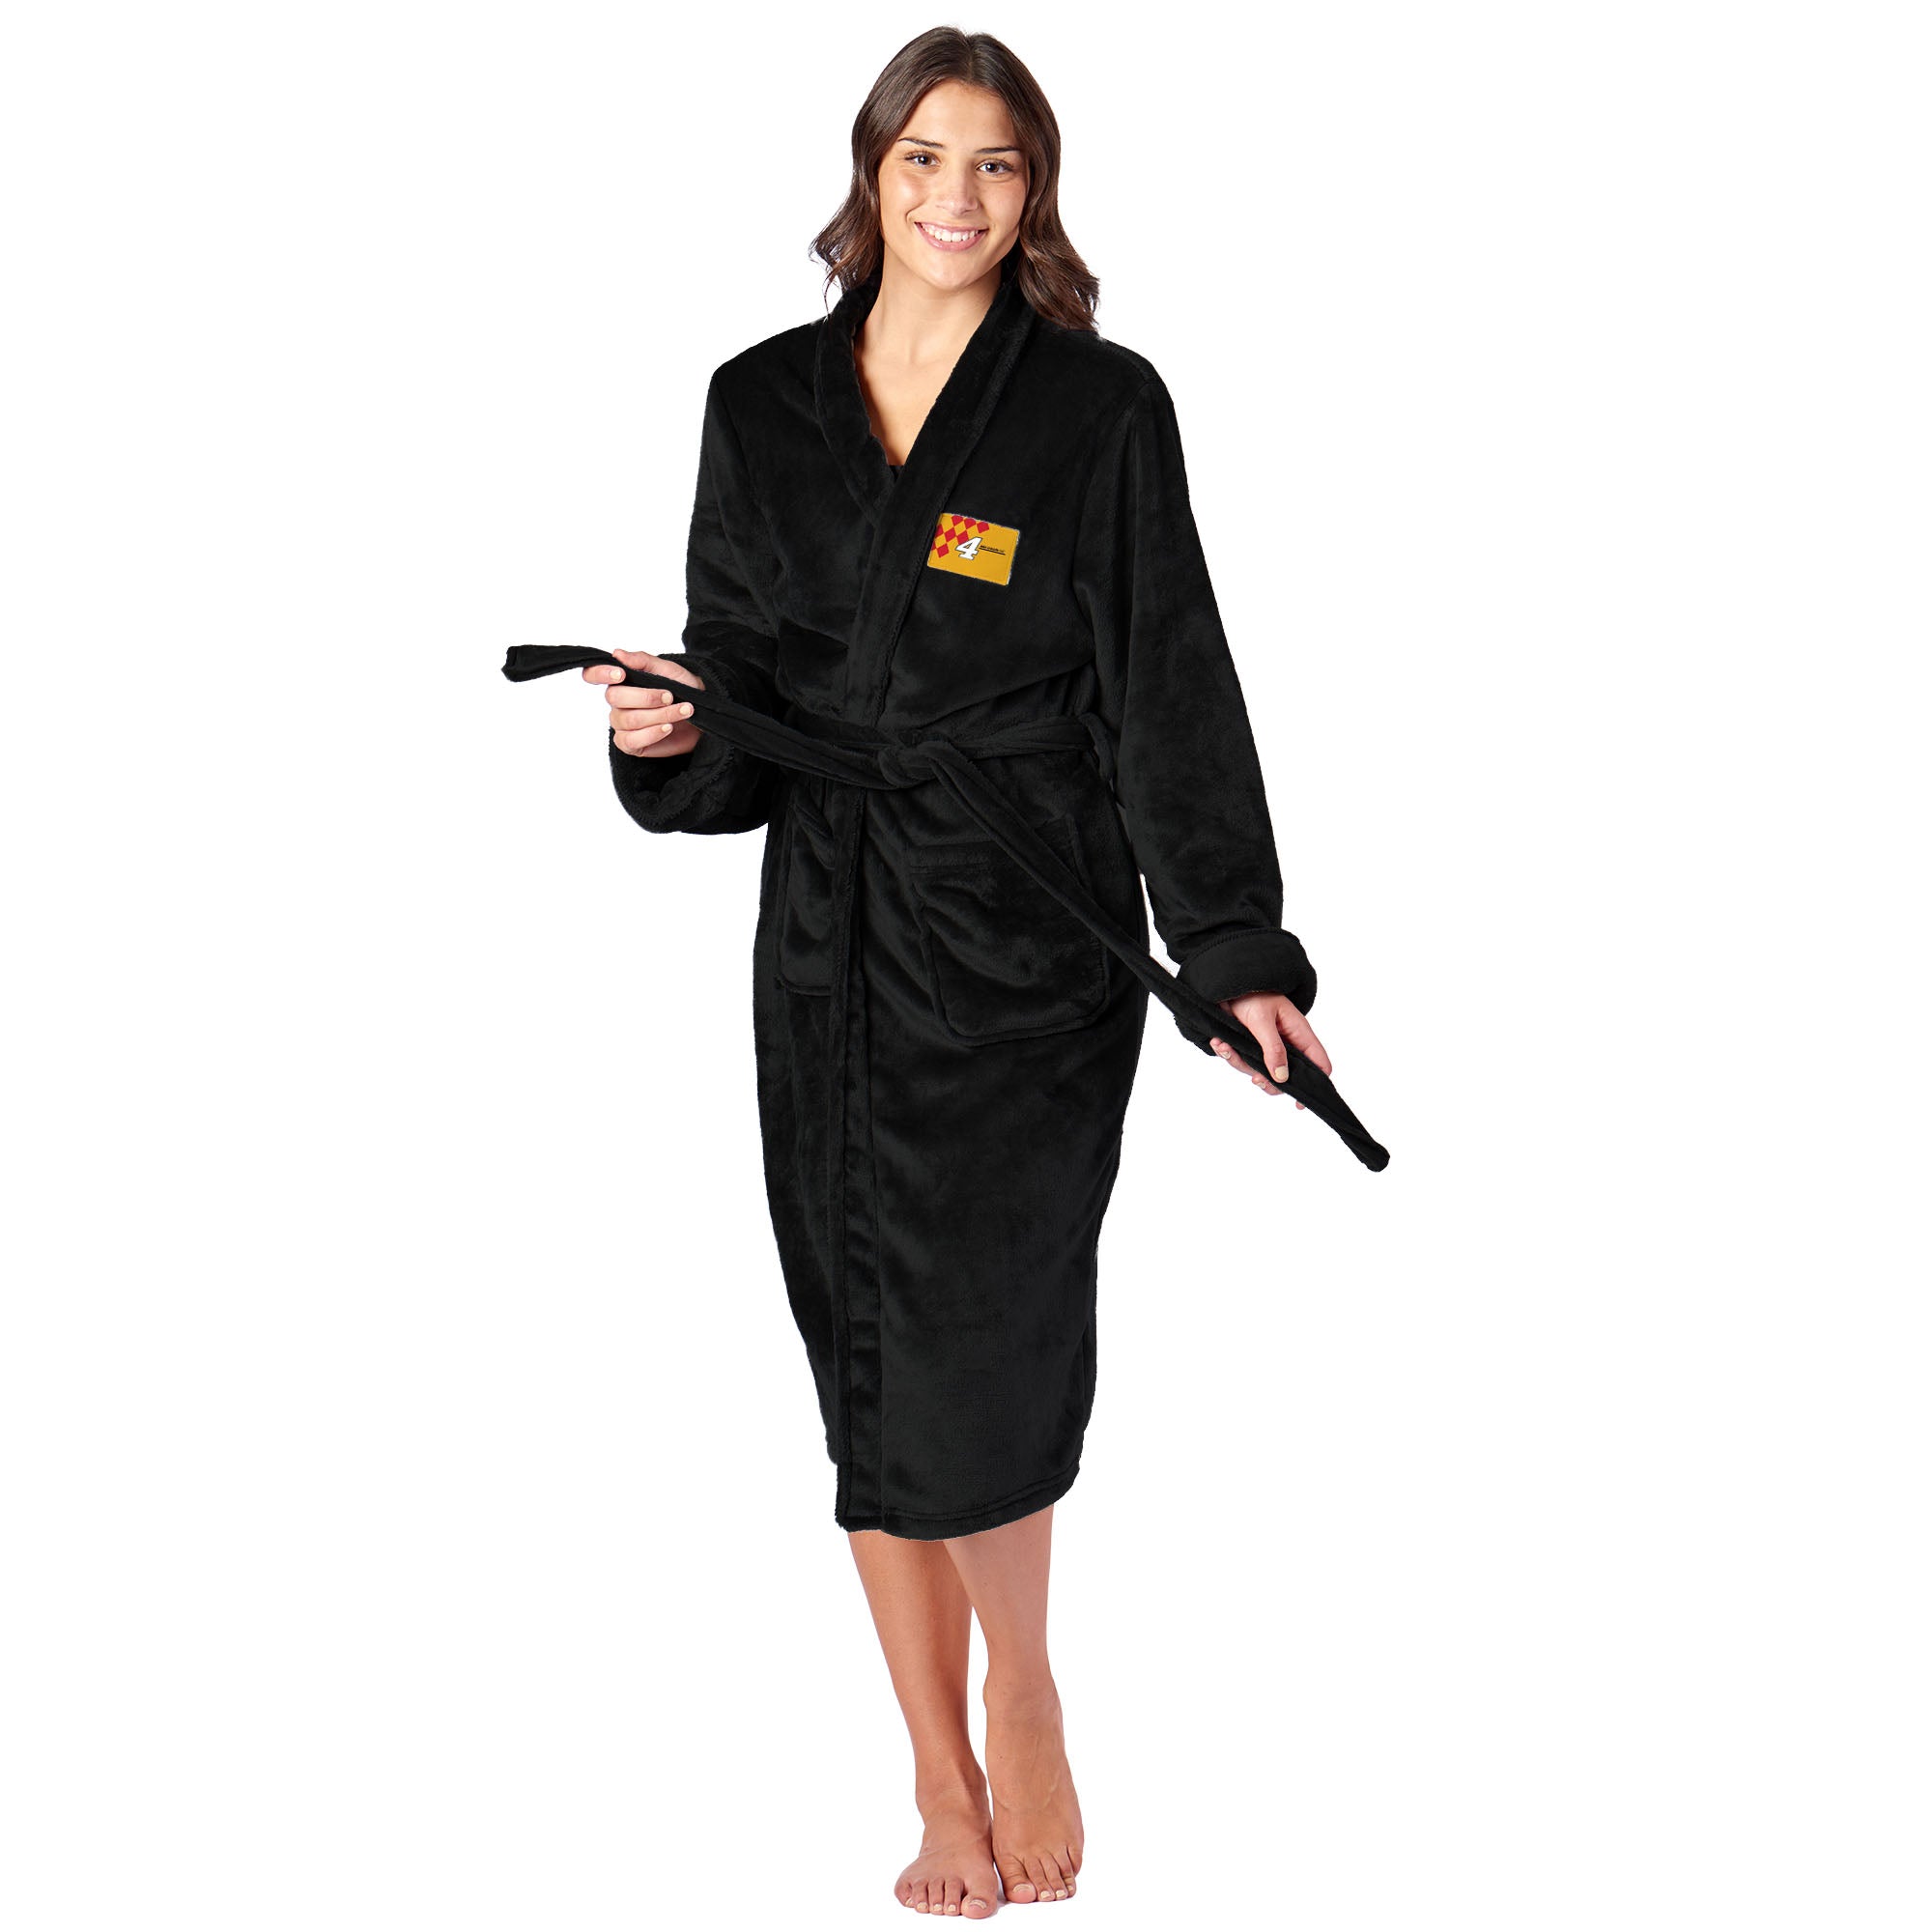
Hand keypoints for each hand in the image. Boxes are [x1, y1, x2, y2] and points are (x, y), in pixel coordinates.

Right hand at [583, 649, 705, 756]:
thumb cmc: (684, 689)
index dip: (600, 673)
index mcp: (621, 681)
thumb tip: (617, 653)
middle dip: (647, 697)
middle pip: (615, 697)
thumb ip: (643, 661)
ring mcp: (621, 724)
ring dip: (659, 715)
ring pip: (629, 719)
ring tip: (683, 710)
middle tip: (670, 696)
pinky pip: (631, 740)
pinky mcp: (631, 744)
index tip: (621, 674)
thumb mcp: (668, 669)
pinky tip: (668, 728)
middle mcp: (617, 702)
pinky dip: (652, 734)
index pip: (593, 674)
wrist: (704, 713)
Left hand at [1208, 990, 1331, 1107]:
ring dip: (1240, 1062)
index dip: (1315, 1083)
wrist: (1225, 984)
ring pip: (1259, 1071)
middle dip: (1268, 1080)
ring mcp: (1266, 1046)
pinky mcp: (1248, 1046)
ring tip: (1225, 1047)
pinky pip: (1241, 1060)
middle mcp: (1285, 1043)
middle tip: (1255, 1078)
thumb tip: (1282, 1077)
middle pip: (1286, 1076)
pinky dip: (1228, 1054)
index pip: (1318, 1062)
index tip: (1300, 1101)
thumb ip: (1273, 1049)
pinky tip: (1219, 1043)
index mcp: (1298, 1033)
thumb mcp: (1263, 1021)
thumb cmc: (1252, 994)